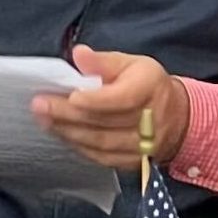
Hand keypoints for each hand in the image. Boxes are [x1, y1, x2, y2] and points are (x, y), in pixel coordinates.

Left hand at [33, 45, 190, 169]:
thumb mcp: (131, 64)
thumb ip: (103, 61)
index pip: (122, 99)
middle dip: (68, 115)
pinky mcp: (133, 162)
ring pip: (100, 142)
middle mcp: (151, 120)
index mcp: (151, 88)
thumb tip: (79, 55)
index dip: (94, 100)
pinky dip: (78, 146)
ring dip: (68, 131)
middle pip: (105, 122)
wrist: (177, 118)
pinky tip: (62, 133)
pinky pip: (101, 157)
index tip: (69, 96)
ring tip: (44, 119)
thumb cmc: (148, 86)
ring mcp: (143, 146)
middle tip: (40, 106)